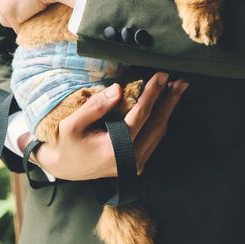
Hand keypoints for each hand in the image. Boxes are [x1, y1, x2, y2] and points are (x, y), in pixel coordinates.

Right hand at [31, 72, 187, 180]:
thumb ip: (95, 106)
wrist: (62, 167)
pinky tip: (165, 104)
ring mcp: (135, 164)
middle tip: (181, 81)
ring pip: (159, 132)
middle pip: (157, 124)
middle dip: (170, 100)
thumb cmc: (65, 143)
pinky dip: (161, 119)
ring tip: (176, 88)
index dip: (152, 93)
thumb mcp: (71, 123)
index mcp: (113, 150)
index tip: (161, 76)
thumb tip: (118, 88)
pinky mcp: (137, 164)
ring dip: (169, 108)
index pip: (140, 116)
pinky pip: (154, 138)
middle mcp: (128, 160)